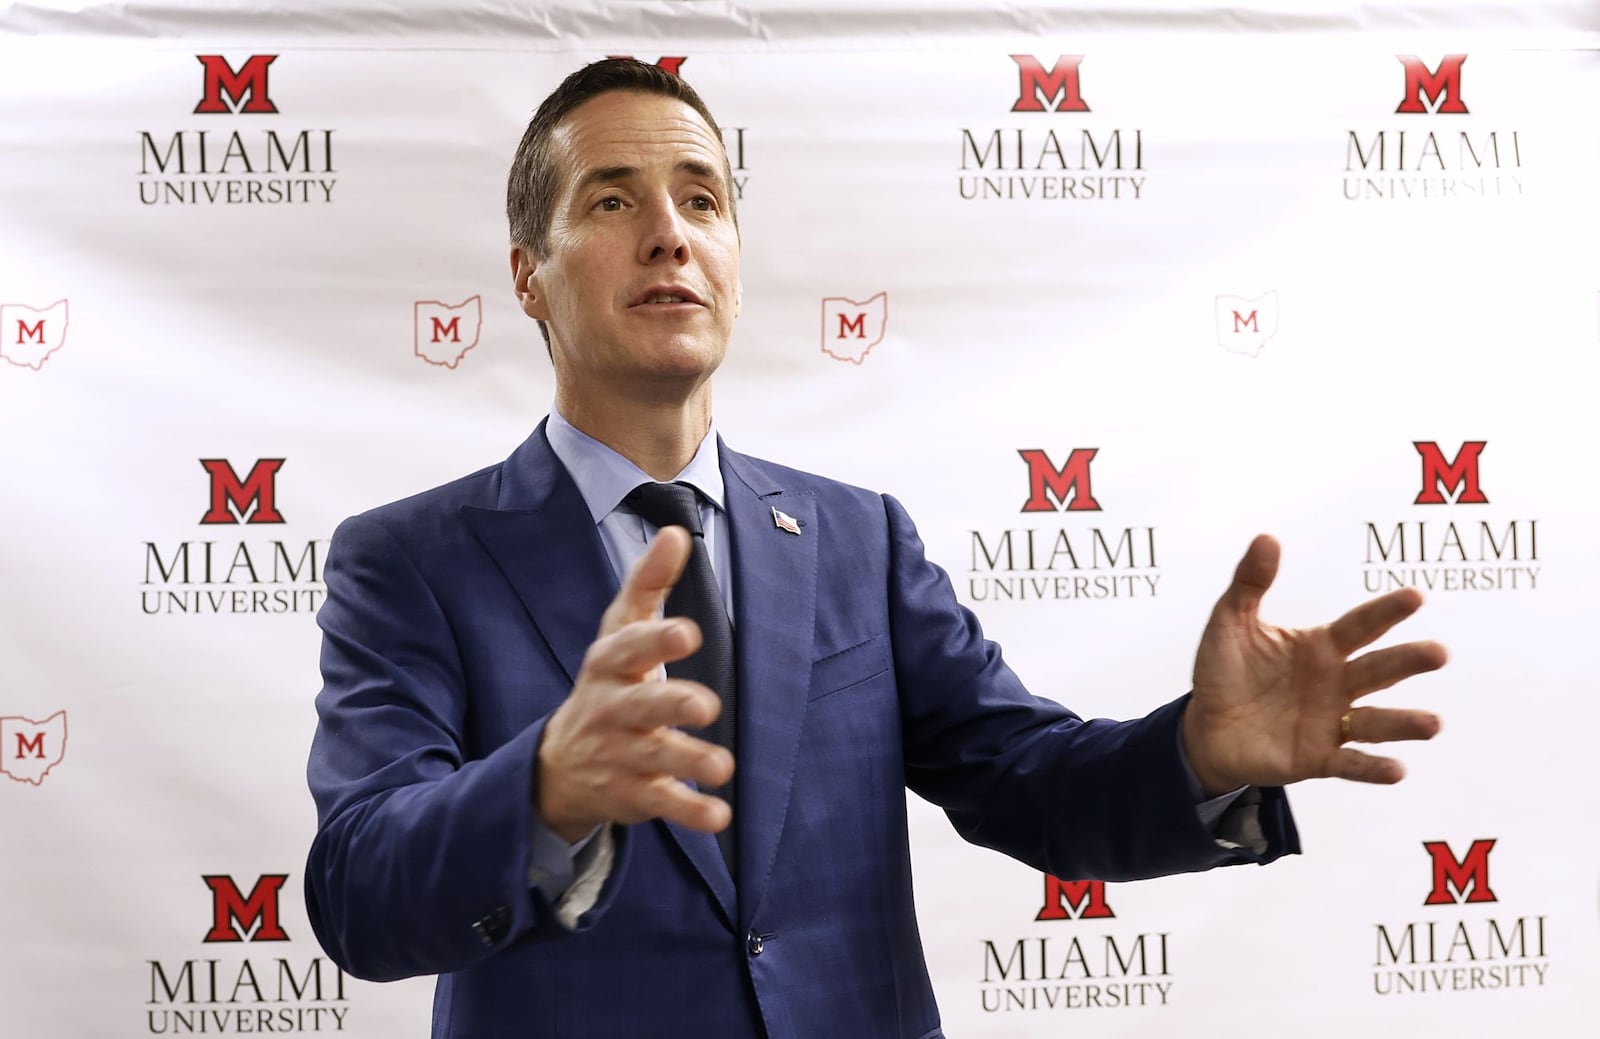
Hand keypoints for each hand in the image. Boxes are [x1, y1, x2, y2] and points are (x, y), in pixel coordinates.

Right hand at [536, 527, 733, 842]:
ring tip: (723, 766)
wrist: (559, 764)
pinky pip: (661, 803)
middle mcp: (611, 709)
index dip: (656, 641)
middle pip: (640, 705)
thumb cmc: (608, 683)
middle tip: (706, 704)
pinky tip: (718, 814)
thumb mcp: (619, 632)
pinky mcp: (632, 793)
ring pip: (653, 757)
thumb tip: (677, 533)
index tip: (689, 633)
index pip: (627, 647)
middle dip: (670, 704)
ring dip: (688, 760)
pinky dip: (689, 811)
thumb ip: (648, 585)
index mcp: (609, 664)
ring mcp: (619, 753)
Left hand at [1182, 534, 1446, 796]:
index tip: (1416, 596)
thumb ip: (1250, 583)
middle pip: (1378, 670)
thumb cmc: (1224, 671)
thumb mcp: (1229, 622)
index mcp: (1320, 647)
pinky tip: (1396, 770)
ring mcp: (1330, 722)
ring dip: (1403, 722)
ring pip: (1375, 721)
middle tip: (1439, 653)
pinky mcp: (1317, 758)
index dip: (1386, 611)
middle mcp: (1336, 683)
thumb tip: (1267, 537)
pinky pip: (1350, 763)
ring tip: (1433, 723)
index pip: (1360, 625)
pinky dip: (1372, 768)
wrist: (1204, 727)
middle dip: (1408, 661)